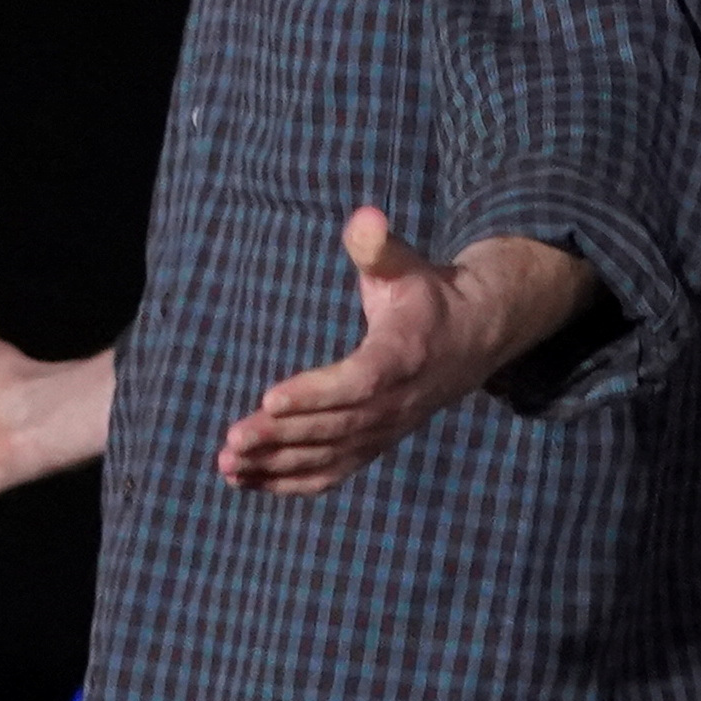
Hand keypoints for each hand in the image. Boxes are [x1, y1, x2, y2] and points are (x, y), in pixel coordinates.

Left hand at [216, 208, 593, 495]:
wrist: (471, 338)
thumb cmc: (424, 294)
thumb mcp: (405, 264)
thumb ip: (377, 246)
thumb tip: (364, 217)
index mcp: (401, 355)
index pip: (357, 382)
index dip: (315, 393)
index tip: (269, 397)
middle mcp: (395, 402)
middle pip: (335, 427)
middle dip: (283, 436)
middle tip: (233, 440)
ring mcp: (384, 430)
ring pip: (329, 456)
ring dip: (278, 465)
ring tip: (229, 465)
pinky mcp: (373, 444)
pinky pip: (332, 472)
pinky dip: (290, 482)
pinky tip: (248, 483)